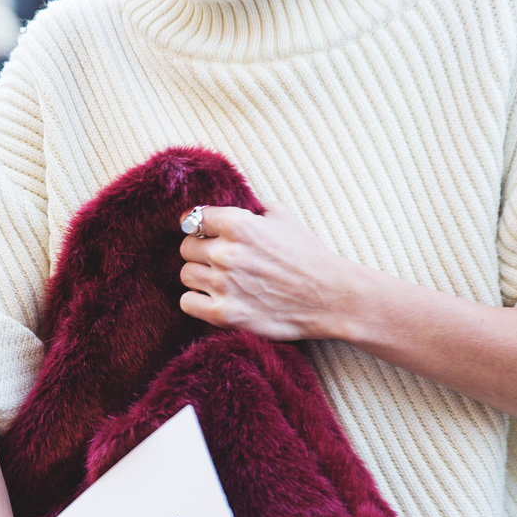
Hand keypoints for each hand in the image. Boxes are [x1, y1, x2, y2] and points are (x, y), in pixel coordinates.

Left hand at [179, 203, 365, 341]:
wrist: (330, 297)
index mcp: (238, 223)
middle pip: (187, 248)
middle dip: (200, 252)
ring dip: (200, 277)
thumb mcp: (283, 216)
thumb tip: (229, 202)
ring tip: (220, 281)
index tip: (206, 234)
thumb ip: (251, 207)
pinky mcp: (225, 314)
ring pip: (186, 275)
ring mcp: (223, 284)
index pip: (193, 218)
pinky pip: (187, 303)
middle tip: (219, 261)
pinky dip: (196, 301)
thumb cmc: (309, 256)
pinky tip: (213, 300)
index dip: (200, 227)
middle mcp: (226, 252)